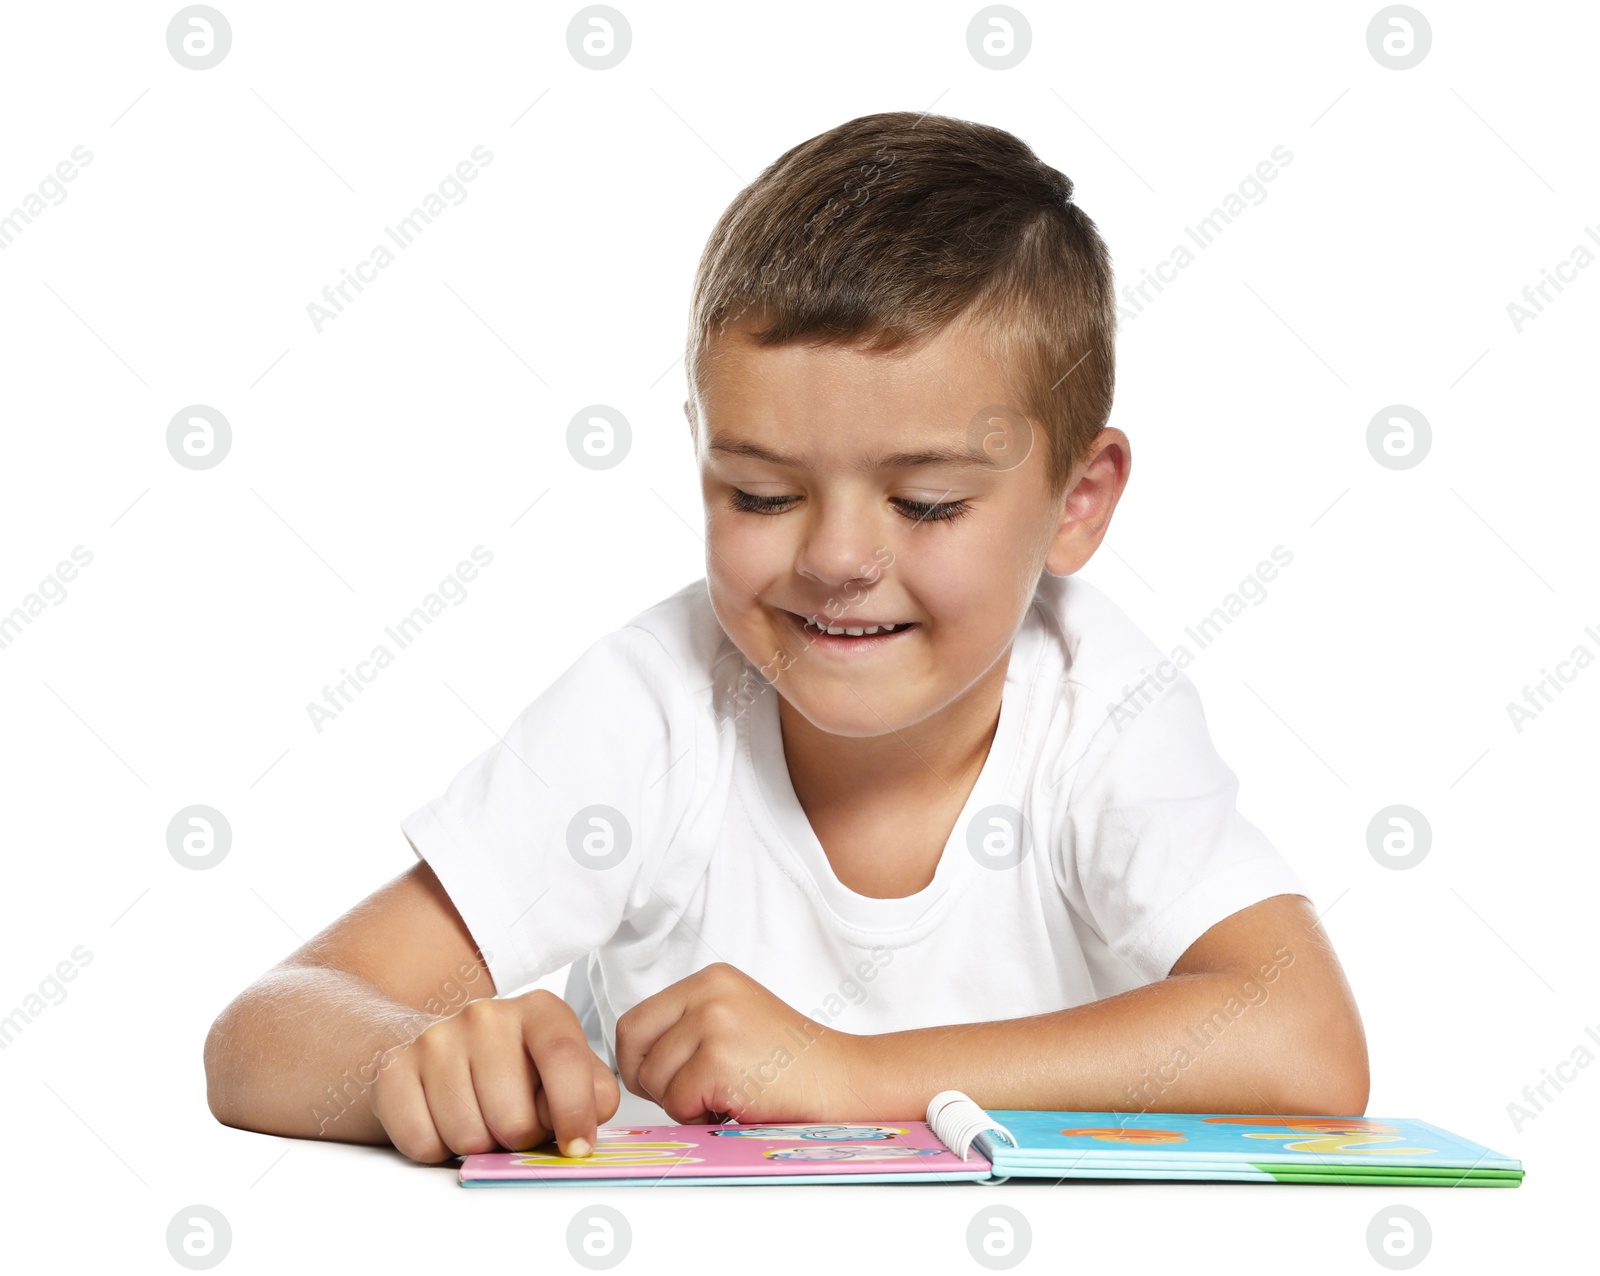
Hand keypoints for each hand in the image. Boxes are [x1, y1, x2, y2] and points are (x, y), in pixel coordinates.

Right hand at [370, 988, 619, 1163]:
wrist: (437, 1047)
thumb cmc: (512, 1066)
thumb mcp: (564, 1069)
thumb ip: (593, 1089)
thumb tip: (593, 1114)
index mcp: (539, 1011)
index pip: (563, 1059)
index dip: (574, 1112)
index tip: (577, 1147)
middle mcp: (487, 1015)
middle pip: (514, 1118)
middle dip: (518, 1138)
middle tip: (512, 1120)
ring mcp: (437, 1039)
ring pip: (468, 1137)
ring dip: (477, 1145)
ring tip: (478, 1116)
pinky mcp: (396, 1069)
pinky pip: (422, 1142)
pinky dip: (436, 1148)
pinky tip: (443, 1118)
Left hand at [615, 962, 861, 1123]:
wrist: (845, 1081)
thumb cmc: (793, 1065)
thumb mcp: (735, 1021)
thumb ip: (688, 1026)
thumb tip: (633, 1059)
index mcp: (710, 980)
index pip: (635, 1021)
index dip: (641, 1060)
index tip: (665, 1079)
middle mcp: (709, 993)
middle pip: (632, 1047)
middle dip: (651, 1082)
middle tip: (691, 1094)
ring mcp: (713, 1024)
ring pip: (654, 1080)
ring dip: (682, 1104)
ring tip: (727, 1096)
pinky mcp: (719, 1061)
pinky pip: (678, 1104)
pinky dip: (701, 1117)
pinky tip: (737, 1105)